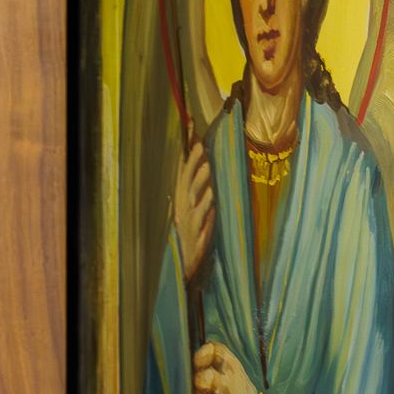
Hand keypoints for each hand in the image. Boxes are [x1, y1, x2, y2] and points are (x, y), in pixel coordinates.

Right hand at [175, 139, 214, 285]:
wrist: (187, 264)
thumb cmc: (194, 234)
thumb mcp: (195, 209)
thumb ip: (201, 190)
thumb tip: (208, 166)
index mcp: (180, 197)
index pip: (181, 168)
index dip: (185, 150)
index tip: (189, 129)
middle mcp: (180, 205)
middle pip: (185, 179)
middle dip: (191, 162)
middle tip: (199, 144)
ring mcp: (187, 219)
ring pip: (193, 196)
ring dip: (200, 181)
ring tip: (207, 166)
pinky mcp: (194, 232)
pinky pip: (202, 217)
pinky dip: (207, 208)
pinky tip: (213, 198)